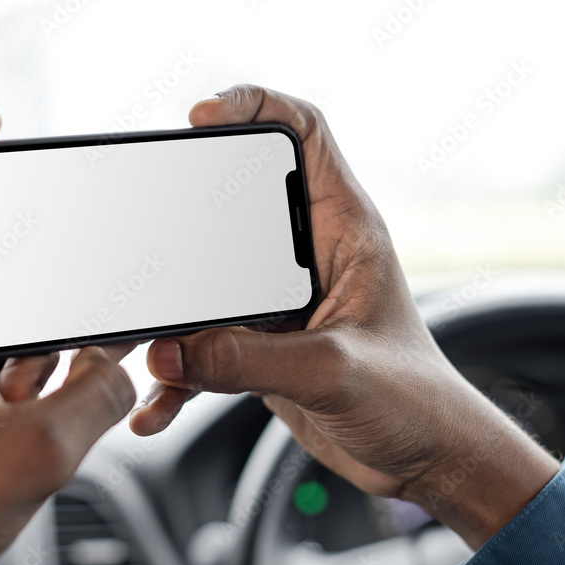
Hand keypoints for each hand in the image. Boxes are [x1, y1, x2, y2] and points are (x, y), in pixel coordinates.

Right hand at [130, 85, 558, 548]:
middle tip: (149, 227)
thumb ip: (249, 361)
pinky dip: (176, 373)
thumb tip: (168, 352)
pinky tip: (156, 405)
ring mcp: (277, 302)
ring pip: (205, 280)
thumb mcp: (334, 372)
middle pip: (234, 200)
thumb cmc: (414, 402)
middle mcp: (307, 256)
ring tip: (139, 340)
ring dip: (168, 310)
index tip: (202, 118)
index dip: (254, 106)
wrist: (424, 458)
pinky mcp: (259, 347)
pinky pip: (202, 347)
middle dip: (184, 210)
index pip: (304, 132)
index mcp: (346, 230)